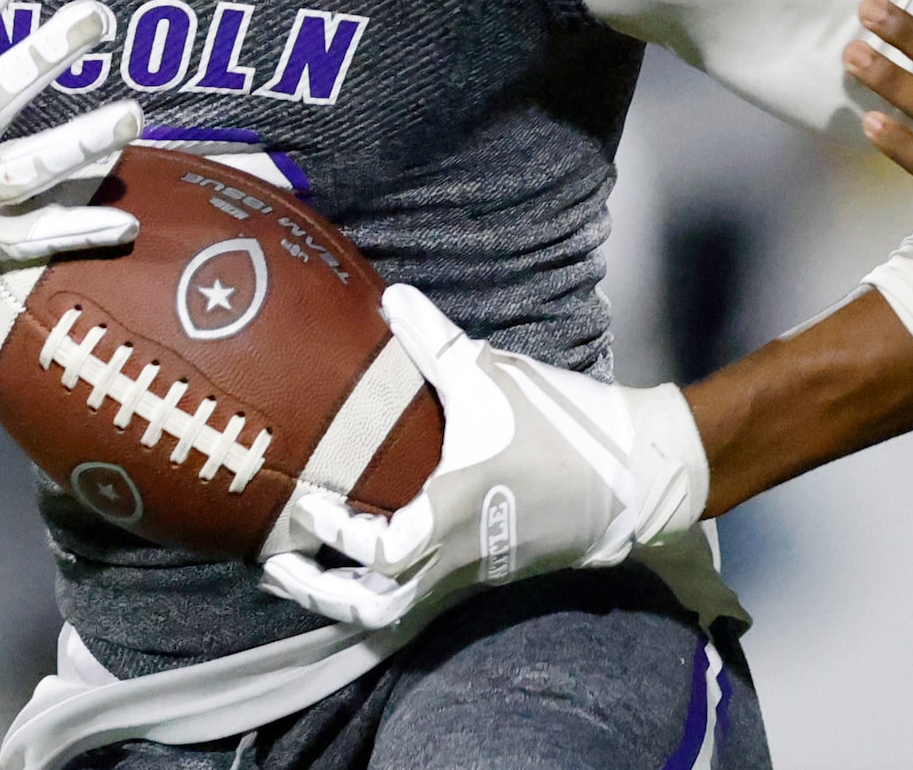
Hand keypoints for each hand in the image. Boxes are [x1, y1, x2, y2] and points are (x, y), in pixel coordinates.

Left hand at [258, 285, 707, 629]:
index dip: (328, 532)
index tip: (302, 503)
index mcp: (448, 516)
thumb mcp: (490, 374)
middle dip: (318, 593)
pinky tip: (366, 571)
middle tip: (276, 566)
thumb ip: (432, 338)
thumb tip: (388, 297)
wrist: (636, 473)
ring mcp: (472, 572)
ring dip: (347, 602)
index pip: (371, 549)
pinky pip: (425, 601)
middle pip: (371, 608)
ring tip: (308, 577)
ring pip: (395, 616)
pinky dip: (386, 595)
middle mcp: (454, 557)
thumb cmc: (562, 426)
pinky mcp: (489, 571)